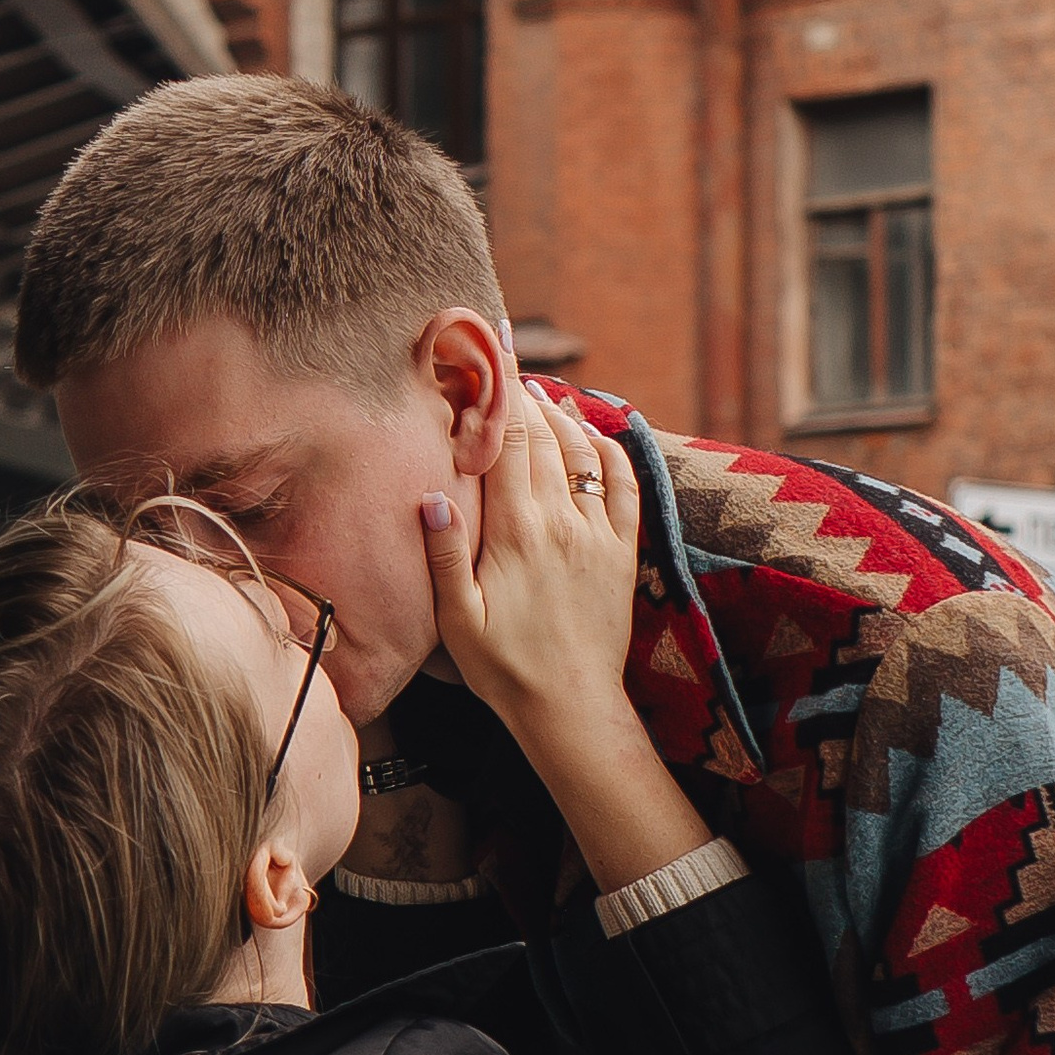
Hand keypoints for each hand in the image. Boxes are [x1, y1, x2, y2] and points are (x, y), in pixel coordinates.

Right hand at [421, 361, 642, 747]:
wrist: (570, 707)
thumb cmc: (503, 668)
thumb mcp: (456, 618)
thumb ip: (443, 554)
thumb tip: (432, 495)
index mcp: (515, 532)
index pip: (508, 442)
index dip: (500, 390)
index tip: (492, 348)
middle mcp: (561, 522)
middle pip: (544, 437)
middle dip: (524, 394)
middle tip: (506, 362)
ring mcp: (597, 534)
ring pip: (581, 453)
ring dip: (562, 416)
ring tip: (540, 393)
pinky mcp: (622, 552)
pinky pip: (622, 485)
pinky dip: (609, 450)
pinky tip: (594, 433)